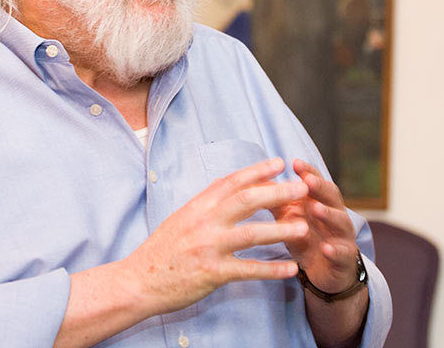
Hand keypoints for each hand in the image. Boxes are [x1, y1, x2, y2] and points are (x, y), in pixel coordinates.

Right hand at [122, 158, 309, 314]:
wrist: (139, 280)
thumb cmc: (162, 250)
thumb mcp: (181, 217)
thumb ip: (205, 202)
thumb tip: (225, 184)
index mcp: (198, 206)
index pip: (231, 181)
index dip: (257, 170)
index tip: (280, 163)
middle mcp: (204, 222)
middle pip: (246, 200)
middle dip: (277, 192)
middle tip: (302, 187)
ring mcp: (209, 247)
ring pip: (251, 234)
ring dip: (280, 230)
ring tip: (304, 227)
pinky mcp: (212, 272)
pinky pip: (248, 270)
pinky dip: (272, 270)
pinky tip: (291, 269)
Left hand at [272, 159, 359, 293]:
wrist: (324, 273)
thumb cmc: (306, 238)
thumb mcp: (289, 218)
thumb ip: (277, 200)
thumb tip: (255, 179)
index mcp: (321, 202)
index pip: (316, 182)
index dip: (308, 172)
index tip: (294, 162)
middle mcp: (336, 215)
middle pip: (332, 197)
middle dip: (320, 188)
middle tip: (307, 181)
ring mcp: (343, 237)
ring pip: (341, 222)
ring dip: (329, 214)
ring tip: (316, 208)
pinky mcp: (344, 261)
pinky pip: (342, 254)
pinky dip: (335, 251)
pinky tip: (326, 248)